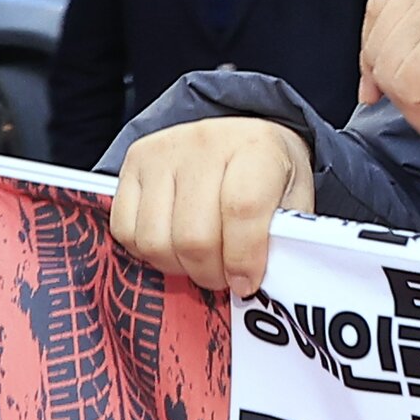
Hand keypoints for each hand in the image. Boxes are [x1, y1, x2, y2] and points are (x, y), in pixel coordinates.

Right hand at [109, 118, 314, 296]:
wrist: (238, 136)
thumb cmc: (267, 173)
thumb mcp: (293, 198)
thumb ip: (282, 238)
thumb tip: (258, 281)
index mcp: (256, 148)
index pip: (241, 209)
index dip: (243, 258)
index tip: (247, 283)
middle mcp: (205, 143)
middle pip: (194, 235)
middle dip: (211, 272)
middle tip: (225, 278)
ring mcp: (163, 152)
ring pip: (156, 240)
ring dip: (179, 266)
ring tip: (200, 261)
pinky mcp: (133, 163)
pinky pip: (126, 230)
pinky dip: (149, 253)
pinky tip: (174, 246)